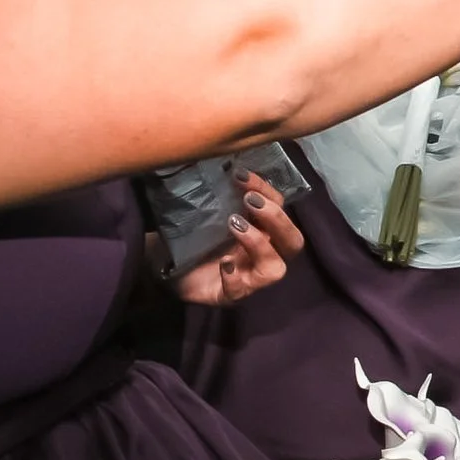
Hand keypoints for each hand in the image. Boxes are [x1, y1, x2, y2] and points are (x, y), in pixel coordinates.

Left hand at [175, 171, 305, 306]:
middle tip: (248, 202)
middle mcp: (264, 255)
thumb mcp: (208, 212)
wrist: (166, 270)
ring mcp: (250, 278)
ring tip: (234, 226)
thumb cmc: (192, 238)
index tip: (240, 175)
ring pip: (276, 268)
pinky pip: (241, 290)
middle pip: (293, 241)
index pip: (280, 208)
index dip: (267, 190)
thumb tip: (218, 163)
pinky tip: (223, 263)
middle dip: (276, 218)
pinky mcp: (230, 296)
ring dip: (259, 244)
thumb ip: (220, 194)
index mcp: (263, 231)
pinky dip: (234, 276)